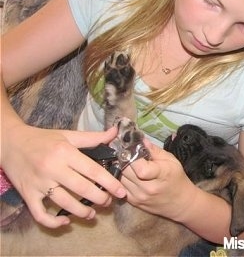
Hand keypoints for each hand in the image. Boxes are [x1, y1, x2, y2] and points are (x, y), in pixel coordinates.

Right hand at [1, 124, 126, 227]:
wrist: (10, 142)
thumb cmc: (43, 139)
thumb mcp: (68, 135)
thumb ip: (94, 137)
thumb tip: (115, 131)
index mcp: (65, 153)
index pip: (93, 170)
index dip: (110, 183)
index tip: (121, 192)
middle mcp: (53, 168)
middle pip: (82, 189)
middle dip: (100, 198)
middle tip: (109, 202)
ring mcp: (39, 183)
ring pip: (64, 203)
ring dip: (82, 212)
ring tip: (92, 214)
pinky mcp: (27, 194)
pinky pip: (40, 214)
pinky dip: (53, 222)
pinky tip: (65, 222)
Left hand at [120, 140, 198, 220]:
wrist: (180, 203)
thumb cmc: (177, 178)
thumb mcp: (171, 160)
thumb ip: (154, 150)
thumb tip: (139, 140)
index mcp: (161, 175)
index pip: (140, 168)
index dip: (133, 156)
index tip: (131, 148)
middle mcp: (148, 188)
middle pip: (125, 171)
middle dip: (123, 159)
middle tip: (124, 151)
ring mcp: (138, 197)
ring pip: (119, 179)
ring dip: (119, 168)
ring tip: (123, 160)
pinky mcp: (133, 202)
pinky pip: (120, 187)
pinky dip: (120, 178)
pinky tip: (125, 172)